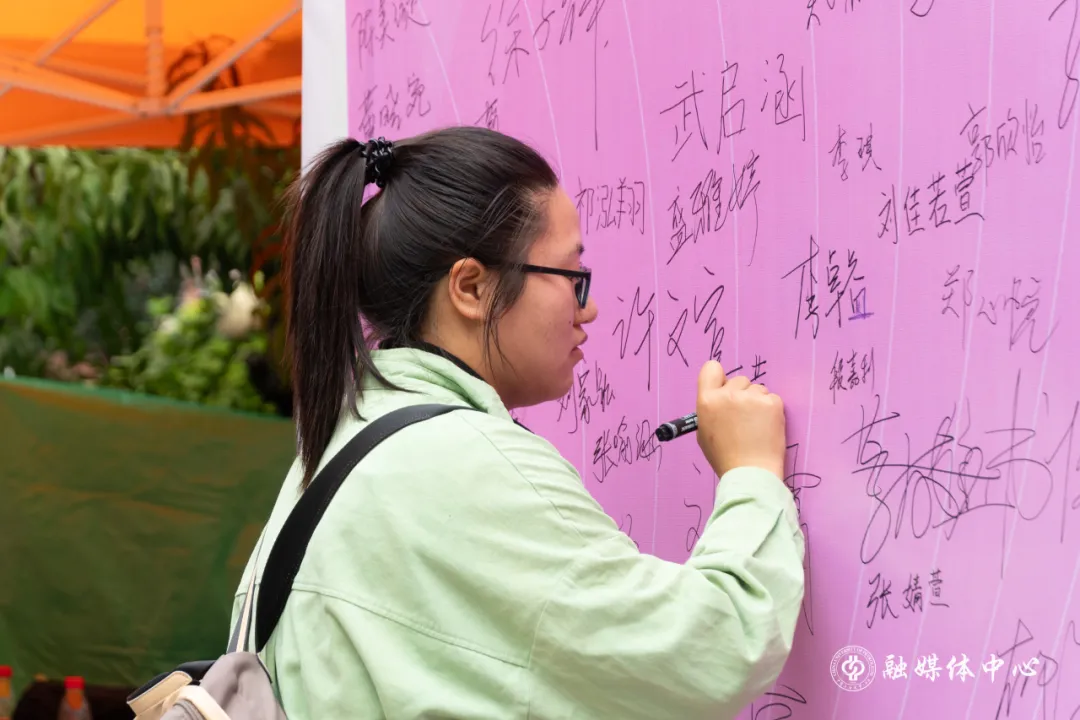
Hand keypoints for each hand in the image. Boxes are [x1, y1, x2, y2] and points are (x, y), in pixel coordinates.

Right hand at [695, 361, 786, 479]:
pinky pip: (772, 399)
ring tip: (757, 426)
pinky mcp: (772, 403)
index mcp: (707, 401)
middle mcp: (728, 395)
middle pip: (739, 380)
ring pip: (758, 389)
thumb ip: (710, 410)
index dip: (720, 378)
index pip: (711, 368)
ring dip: (758, 403)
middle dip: (742, 394)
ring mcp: (751, 398)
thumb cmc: (725, 457)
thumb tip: (720, 399)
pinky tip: (767, 428)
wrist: (750, 473)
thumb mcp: (704, 433)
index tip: (726, 390)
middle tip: (744, 418)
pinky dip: (772, 411)